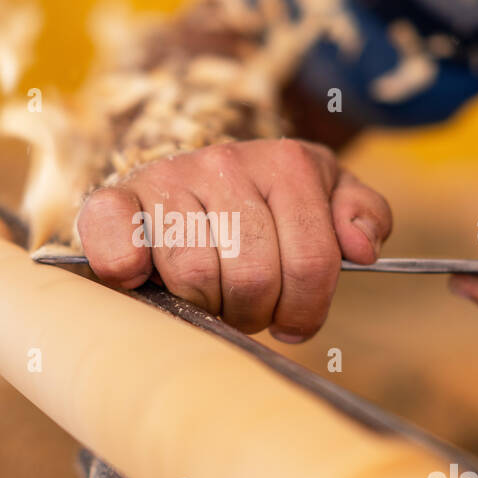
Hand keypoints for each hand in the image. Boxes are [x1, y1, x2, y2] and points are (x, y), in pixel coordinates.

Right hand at [77, 139, 391, 340]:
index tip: (291, 316)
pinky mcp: (115, 200)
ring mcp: (167, 178)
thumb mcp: (324, 197)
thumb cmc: (263, 205)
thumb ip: (361, 214)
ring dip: (204, 305)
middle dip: (254, 311)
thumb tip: (362, 248)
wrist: (186, 178)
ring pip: (196, 277)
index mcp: (287, 163)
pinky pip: (120, 249)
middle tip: (245, 306)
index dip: (305, 309)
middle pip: (255, 278)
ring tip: (208, 295)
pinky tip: (144, 276)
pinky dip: (128, 272)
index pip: (313, 264)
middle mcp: (225, 161)